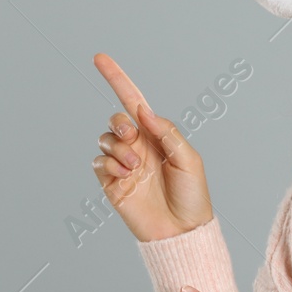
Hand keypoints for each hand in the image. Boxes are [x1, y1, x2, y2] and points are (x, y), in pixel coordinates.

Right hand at [91, 52, 213, 242]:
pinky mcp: (111, 183)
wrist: (181, 233)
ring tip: (134, 166)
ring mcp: (123, 165)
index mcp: (157, 136)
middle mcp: (138, 147)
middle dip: (120, 123)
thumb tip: (143, 111)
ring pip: (105, 140)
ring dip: (118, 148)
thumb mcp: (189, 160)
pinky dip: (109, 164)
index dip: (117, 79)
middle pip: (116, 120)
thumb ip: (167, 132)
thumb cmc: (193, 198)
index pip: (134, 102)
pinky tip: (125, 176)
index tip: (100, 58)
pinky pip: (98, 162)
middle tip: (132, 137)